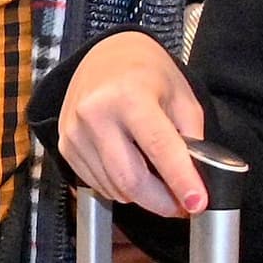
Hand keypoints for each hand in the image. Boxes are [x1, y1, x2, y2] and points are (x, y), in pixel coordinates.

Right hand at [55, 31, 209, 217]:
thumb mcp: (181, 94)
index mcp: (129, 96)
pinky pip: (97, 183)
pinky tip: (132, 170)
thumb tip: (193, 179)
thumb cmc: (145, 73)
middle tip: (182, 206)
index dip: (181, 179)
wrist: (103, 57)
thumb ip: (191, 136)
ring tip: (159, 184)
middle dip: (161, 202)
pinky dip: (120, 188)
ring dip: (142, 196)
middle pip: (131, 179)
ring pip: (114, 187)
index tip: (196, 203)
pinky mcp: (66, 147)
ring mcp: (76, 133)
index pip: (159, 147)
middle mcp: (96, 115)